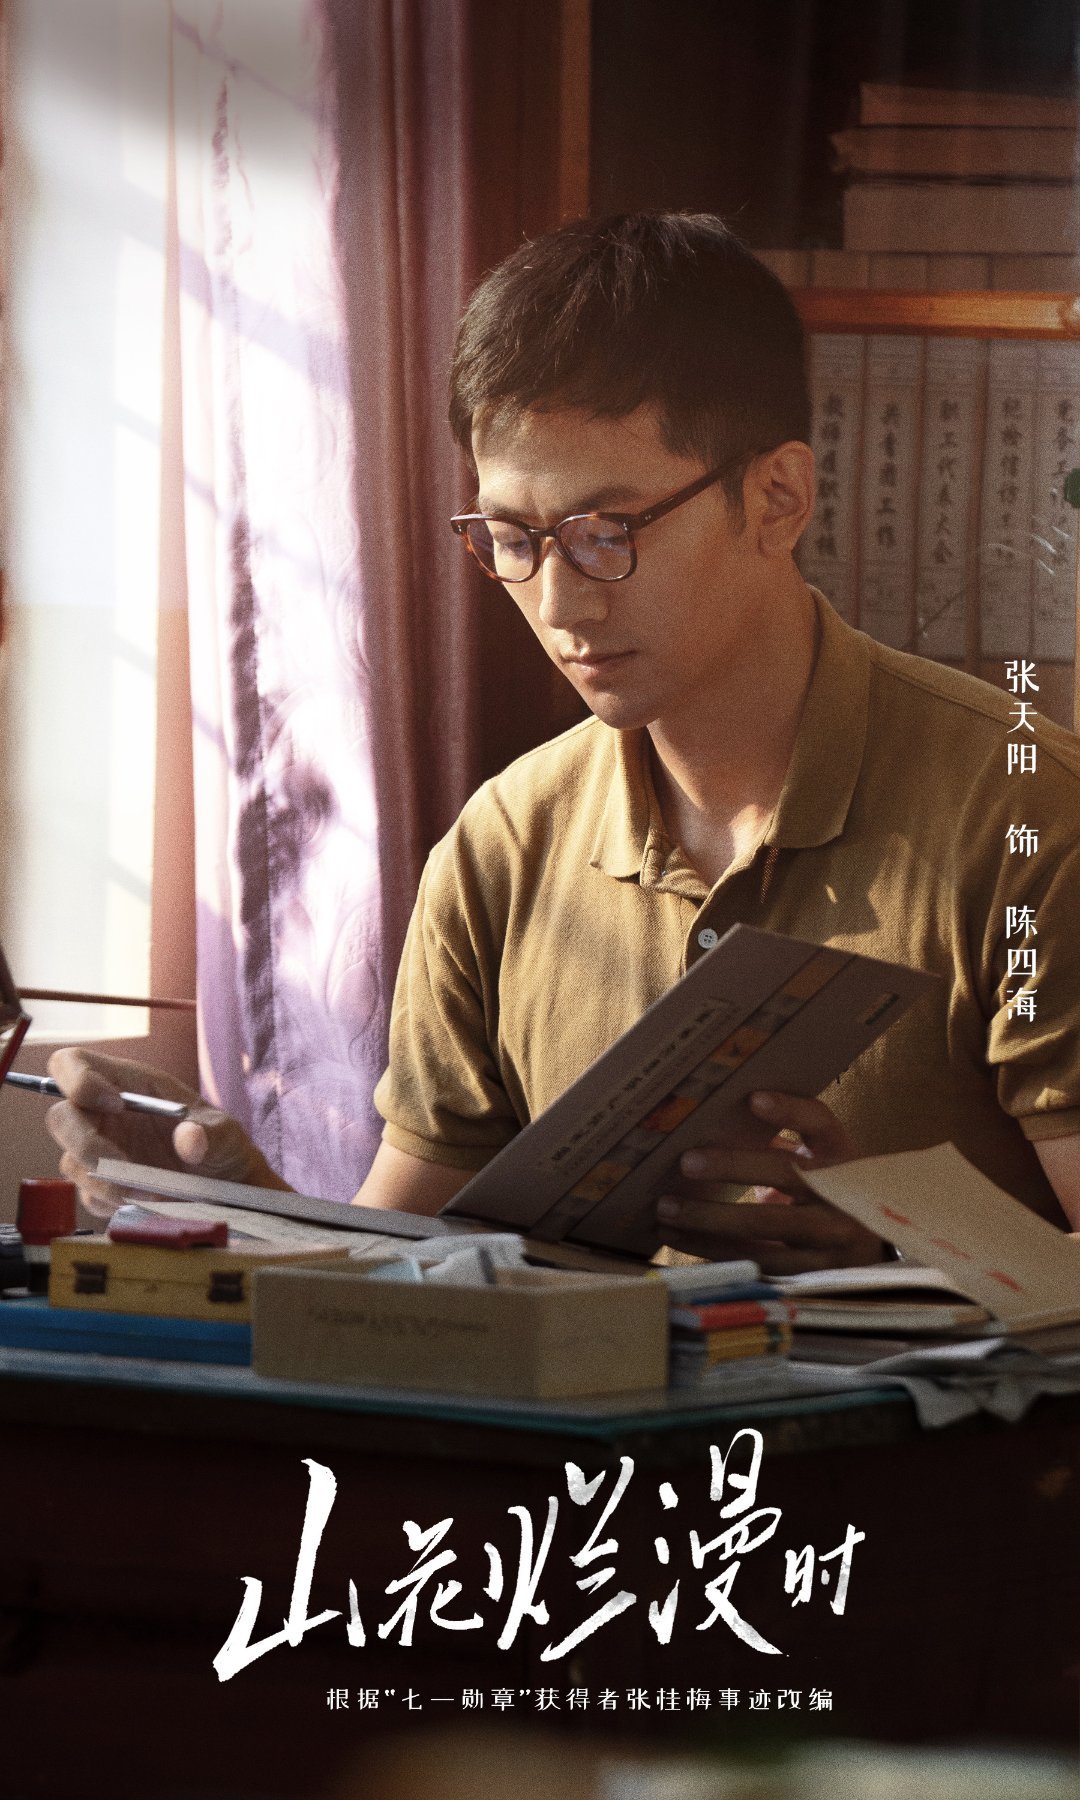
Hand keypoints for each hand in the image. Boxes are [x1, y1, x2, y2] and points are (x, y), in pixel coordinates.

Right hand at [44, 1047, 289, 1218]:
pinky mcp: (103, 1185)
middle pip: (59, 1116)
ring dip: (104, 1179)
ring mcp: (101, 1150)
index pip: (73, 1063)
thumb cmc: (221, 1145)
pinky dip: (112, 1202)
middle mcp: (106, 1115)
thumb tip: (190, 1140)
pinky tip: (144, 1200)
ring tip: (148, 1189)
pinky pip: (87, 1195)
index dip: (78, 1079)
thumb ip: (211, 1133)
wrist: (225, 1188)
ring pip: (70, 1161)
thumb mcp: (226, 1134)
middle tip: (121, 1161)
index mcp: (128, 1084)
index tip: (113, 1105)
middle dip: (84, 1141)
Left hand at [654, 1090, 881, 1274]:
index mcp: (841, 1154)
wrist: (887, 1248)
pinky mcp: (815, 1273)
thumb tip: (709, 1130)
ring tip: (667, 1210)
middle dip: (730, 1166)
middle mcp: (840, 1192)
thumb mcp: (823, 1163)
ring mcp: (831, 1237)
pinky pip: (757, 1263)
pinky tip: (681, 1240)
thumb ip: (782, 1148)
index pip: (819, 1122)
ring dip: (709, 1219)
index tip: (753, 1099)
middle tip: (685, 1162)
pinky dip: (715, 1252)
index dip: (789, 1110)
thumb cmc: (836, 1194)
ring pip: (763, 1227)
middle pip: (783, 1173)